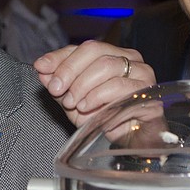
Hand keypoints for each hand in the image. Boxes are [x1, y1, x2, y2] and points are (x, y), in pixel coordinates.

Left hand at [34, 40, 155, 127]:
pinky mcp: (148, 91)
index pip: (84, 47)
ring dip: (82, 85)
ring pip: (106, 65)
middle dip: (69, 70)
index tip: (42, 68)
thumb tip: (42, 69)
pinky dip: (97, 96)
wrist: (133, 142)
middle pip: (94, 50)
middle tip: (56, 89)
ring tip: (73, 103)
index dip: (60, 56)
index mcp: (114, 55)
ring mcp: (142, 73)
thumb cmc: (108, 119)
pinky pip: (119, 86)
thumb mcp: (76, 102)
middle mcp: (131, 59)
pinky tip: (86, 107)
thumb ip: (61, 85)